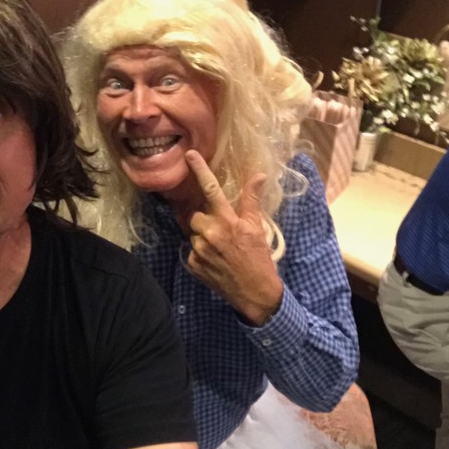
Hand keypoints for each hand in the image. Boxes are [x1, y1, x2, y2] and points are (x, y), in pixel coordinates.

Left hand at [183, 150, 283, 325]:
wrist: (255, 294)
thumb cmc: (259, 259)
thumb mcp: (257, 228)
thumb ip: (252, 201)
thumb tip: (259, 175)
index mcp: (228, 221)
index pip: (211, 190)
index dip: (199, 170)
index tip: (189, 155)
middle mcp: (210, 234)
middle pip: (195, 214)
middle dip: (204, 218)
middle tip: (220, 228)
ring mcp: (199, 250)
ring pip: (193, 232)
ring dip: (203, 235)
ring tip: (220, 247)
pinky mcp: (193, 265)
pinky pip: (191, 250)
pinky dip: (201, 252)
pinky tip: (215, 259)